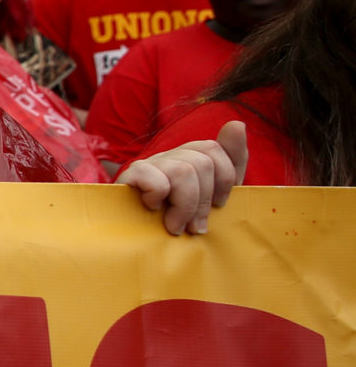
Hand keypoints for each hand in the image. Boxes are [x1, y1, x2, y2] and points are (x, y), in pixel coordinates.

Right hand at [116, 120, 247, 235]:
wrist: (136, 243)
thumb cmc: (177, 222)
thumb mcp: (211, 199)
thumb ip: (229, 164)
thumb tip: (237, 123)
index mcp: (188, 158)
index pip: (214, 148)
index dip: (225, 178)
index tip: (220, 204)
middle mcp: (168, 156)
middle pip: (203, 162)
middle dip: (204, 201)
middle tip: (195, 227)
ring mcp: (149, 164)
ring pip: (183, 171)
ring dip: (184, 206)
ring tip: (176, 227)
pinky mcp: (130, 177)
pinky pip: (156, 180)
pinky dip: (159, 196)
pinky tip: (152, 209)